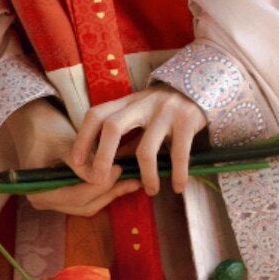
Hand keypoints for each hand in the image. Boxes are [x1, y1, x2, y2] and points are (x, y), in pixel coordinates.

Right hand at [0, 95, 120, 219]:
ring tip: (133, 180)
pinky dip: (104, 191)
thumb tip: (100, 179)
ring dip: (110, 194)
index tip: (118, 169)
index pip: (76, 196)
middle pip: (83, 205)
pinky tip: (122, 181)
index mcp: (39, 190)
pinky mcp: (63, 195)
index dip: (100, 186)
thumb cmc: (46, 128)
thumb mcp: (64, 142)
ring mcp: (54, 200)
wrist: (34, 122)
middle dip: (108, 192)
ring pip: (88, 205)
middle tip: (130, 176)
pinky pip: (87, 199)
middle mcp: (44, 200)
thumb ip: (80, 163)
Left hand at [68, 83, 207, 200]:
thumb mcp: (141, 117)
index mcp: (127, 102)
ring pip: (146, 149)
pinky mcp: (187, 120)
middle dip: (102, 157)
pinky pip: (178, 154)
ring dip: (146, 176)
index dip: (83, 139)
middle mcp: (142, 104)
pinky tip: (178, 187)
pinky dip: (177, 174)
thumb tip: (106, 169)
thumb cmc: (164, 109)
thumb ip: (126, 140)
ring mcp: (165, 111)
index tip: (77, 163)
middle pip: (112, 127)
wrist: (201, 88)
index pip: (96, 115)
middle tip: (101, 181)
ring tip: (151, 191)